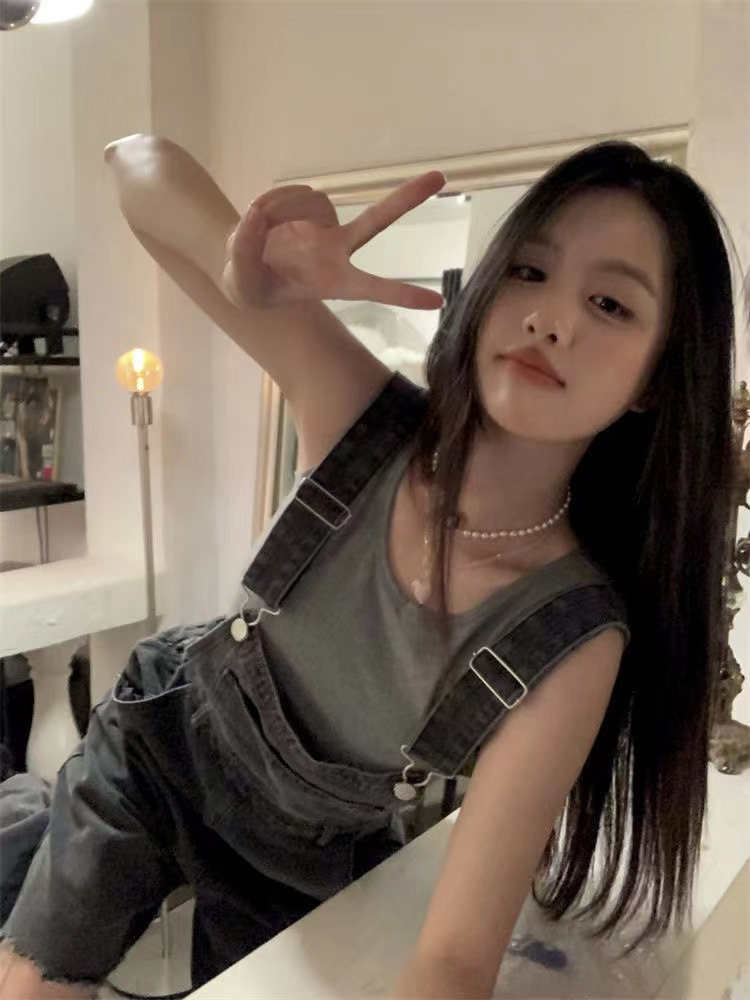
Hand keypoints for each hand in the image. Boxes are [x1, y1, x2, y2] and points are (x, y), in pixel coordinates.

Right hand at [221, 172, 447, 310]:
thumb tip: (257, 215)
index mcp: (333, 281)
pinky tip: (260, 219)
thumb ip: (245, 255)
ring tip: (256, 229)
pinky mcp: (311, 206)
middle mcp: (337, 249)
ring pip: (308, 201)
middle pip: (378, 220)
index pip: (372, 287)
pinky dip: (271, 203)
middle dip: (407, 198)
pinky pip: (293, 193)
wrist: (243, 265)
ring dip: (278, 210)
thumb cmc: (251, 286)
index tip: (436, 304)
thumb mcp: (241, 285)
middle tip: (440, 177)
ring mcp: (327, 224)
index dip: (402, 295)